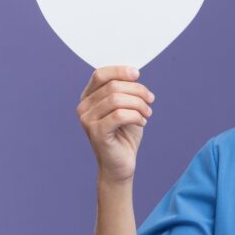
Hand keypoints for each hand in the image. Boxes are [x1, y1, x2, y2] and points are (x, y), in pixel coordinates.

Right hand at [76, 66, 154, 182]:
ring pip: (117, 99)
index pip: (100, 74)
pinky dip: (136, 116)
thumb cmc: (125, 135)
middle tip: (150, 101)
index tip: (138, 74)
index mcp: (89, 97)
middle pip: (113, 86)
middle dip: (138, 91)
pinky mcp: (96, 132)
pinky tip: (142, 123)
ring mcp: (87, 120)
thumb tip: (133, 72)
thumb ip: (126, 90)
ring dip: (139, 105)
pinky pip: (120, 115)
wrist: (121, 164)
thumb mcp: (128, 107)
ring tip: (147, 114)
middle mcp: (84, 107)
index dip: (120, 71)